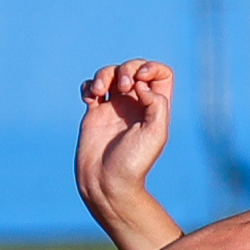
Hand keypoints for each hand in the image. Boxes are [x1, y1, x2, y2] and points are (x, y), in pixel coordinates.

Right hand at [75, 60, 174, 229]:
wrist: (106, 181)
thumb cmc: (133, 162)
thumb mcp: (155, 133)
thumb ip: (156, 103)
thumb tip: (140, 84)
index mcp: (155, 108)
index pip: (160, 74)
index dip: (151, 68)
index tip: (140, 79)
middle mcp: (136, 105)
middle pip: (133, 68)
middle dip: (126, 69)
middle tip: (123, 87)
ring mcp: (114, 107)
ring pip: (110, 74)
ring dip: (103, 74)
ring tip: (98, 92)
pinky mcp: (94, 113)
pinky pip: (90, 87)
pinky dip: (88, 86)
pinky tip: (90, 100)